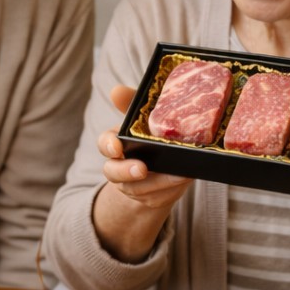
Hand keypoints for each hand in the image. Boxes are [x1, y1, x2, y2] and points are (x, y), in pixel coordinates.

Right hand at [98, 85, 192, 211]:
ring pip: (139, 189)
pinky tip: (185, 178)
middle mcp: (119, 166)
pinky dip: (172, 189)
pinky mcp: (151, 198)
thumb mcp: (142, 118)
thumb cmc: (148, 137)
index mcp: (116, 144)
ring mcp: (134, 185)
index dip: (109, 145)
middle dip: (126, 171)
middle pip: (113, 172)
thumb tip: (116, 90)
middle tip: (141, 169)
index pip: (105, 144)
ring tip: (178, 173)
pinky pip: (159, 198)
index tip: (117, 146)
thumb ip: (131, 104)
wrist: (160, 168)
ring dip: (158, 181)